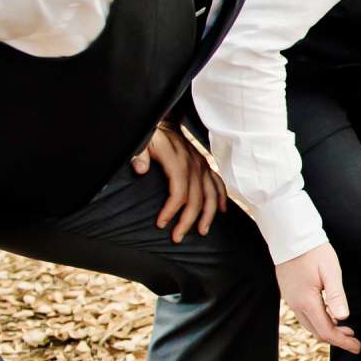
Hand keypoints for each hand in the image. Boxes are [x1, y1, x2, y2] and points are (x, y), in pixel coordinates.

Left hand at [132, 125, 224, 242]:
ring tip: (202, 231)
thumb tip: (139, 169)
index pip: (179, 192)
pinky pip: (218, 184)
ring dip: (208, 215)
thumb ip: (139, 154)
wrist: (164, 122)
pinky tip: (221, 211)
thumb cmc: (151, 136)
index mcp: (177, 162)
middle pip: (196, 198)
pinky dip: (221, 198)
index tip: (161, 224)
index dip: (171, 210)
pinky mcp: (206, 166)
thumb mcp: (142, 141)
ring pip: (211, 194)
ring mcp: (202, 166)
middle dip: (188, 220)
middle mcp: (194, 165)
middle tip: (178, 237)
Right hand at [276, 243, 360, 352]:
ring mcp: (291, 300)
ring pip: (310, 325)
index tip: (357, 347)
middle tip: (354, 341)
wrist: (290, 237)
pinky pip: (304, 315)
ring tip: (345, 330)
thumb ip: (336, 296)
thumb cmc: (313, 251)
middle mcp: (296, 305)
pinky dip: (319, 321)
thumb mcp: (330, 272)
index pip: (326, 331)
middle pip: (317, 332)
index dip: (342, 342)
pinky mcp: (289, 294)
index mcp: (307, 302)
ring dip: (327, 330)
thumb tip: (343, 317)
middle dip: (337, 339)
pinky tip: (330, 316)